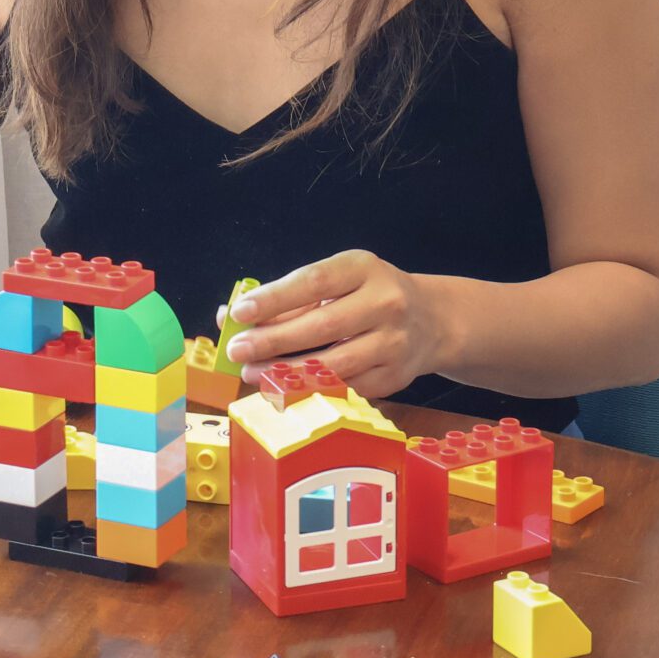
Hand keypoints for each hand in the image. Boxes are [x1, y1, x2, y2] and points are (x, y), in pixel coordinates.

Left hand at [218, 250, 449, 397]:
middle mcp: (386, 302)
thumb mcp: (337, 281)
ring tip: (254, 373)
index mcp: (364, 268)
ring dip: (289, 372)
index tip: (239, 312)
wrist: (431, 320)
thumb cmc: (367, 296)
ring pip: (336, 364)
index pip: (314, 282)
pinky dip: (314, 389)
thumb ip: (286, 296)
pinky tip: (286, 388)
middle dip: (273, 340)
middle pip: (323, 325)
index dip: (274, 298)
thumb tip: (227, 315)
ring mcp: (395, 342)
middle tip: (237, 350)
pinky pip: (348, 388)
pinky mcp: (397, 376)